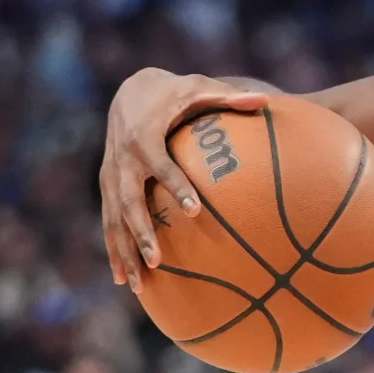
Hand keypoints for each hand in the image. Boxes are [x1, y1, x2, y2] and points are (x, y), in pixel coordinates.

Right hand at [99, 68, 270, 290]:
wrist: (131, 90)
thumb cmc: (174, 92)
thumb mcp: (198, 87)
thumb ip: (228, 96)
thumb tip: (266, 101)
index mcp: (144, 136)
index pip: (160, 165)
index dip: (176, 185)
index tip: (195, 210)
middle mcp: (122, 160)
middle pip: (129, 201)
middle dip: (142, 232)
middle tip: (158, 261)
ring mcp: (111, 176)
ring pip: (114, 219)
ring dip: (124, 251)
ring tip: (138, 284)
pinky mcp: (107, 187)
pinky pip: (109, 222)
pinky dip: (114, 250)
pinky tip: (122, 280)